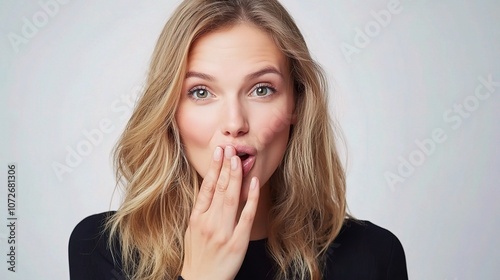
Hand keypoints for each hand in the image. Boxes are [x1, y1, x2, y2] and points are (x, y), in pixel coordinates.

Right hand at [181, 146, 259, 279]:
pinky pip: (246, 216)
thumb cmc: (197, 255)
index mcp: (197, 218)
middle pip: (219, 189)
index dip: (213, 168)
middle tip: (231, 148)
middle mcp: (209, 222)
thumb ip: (201, 209)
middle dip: (226, 166)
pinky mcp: (238, 242)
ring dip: (236, 177)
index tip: (218, 152)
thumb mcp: (191, 230)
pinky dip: (251, 198)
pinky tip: (254, 183)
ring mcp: (224, 232)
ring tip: (239, 159)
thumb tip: (209, 187)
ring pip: (231, 198)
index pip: (206, 187)